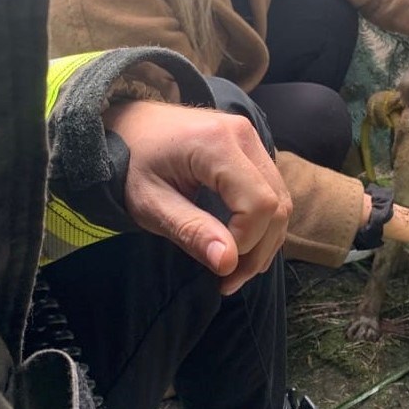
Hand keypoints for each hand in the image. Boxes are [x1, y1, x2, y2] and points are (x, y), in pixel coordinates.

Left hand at [103, 100, 291, 294]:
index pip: (258, 204)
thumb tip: (227, 263)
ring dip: (264, 243)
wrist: (127, 127)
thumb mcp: (149, 203)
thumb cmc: (131, 164)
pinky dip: (263, 227)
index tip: (217, 266)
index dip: (245, 242)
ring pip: (282, 202)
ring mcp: (252, 140)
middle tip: (228, 281)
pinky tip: (238, 247)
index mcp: (216, 143)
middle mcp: (243, 135)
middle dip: (258, 251)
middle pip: (277, 205)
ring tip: (233, 270)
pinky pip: (273, 194)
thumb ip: (190, 231)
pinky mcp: (253, 151)